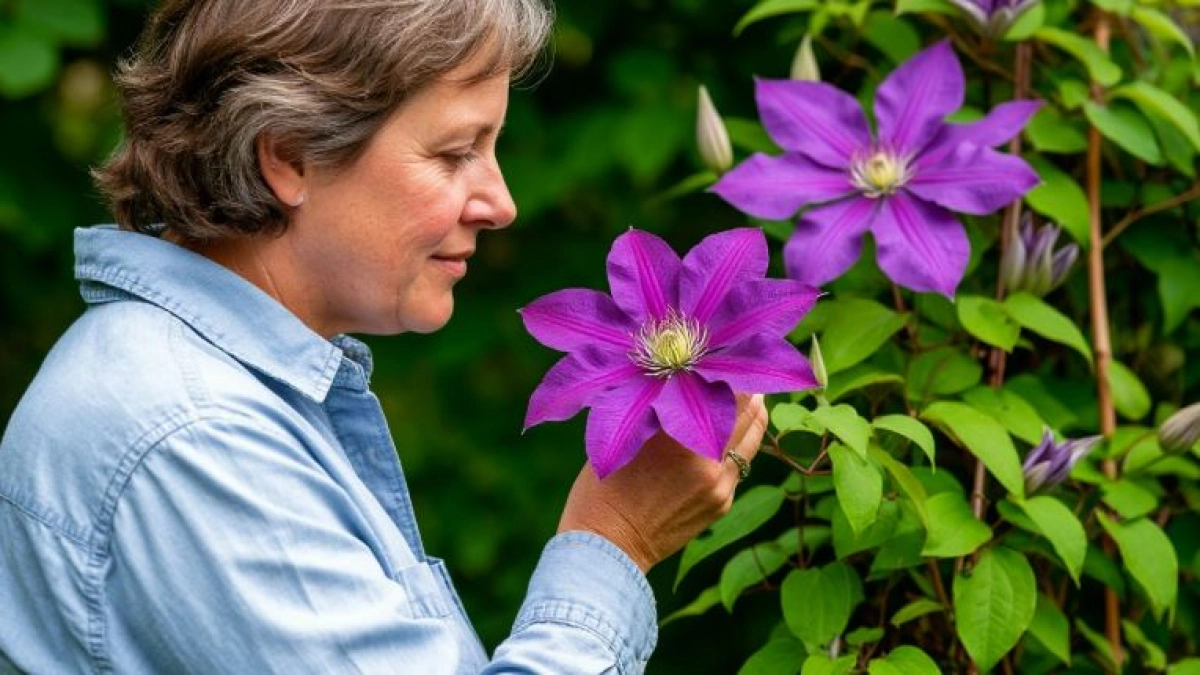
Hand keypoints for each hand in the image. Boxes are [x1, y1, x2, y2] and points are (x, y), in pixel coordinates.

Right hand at [557, 393, 767, 572]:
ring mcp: (720, 485)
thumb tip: (688, 382)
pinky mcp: (722, 504)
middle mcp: (709, 460)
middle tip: (745, 373)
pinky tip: (731, 435)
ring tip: (750, 399)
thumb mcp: (630, 436)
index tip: (727, 358)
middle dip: (748, 390)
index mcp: (680, 437)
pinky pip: (740, 465)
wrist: (608, 545)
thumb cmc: (605, 484)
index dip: (730, 372)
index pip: (726, 392)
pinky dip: (738, 446)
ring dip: (752, 417)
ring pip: (752, 440)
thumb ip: (664, 412)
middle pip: (748, 412)